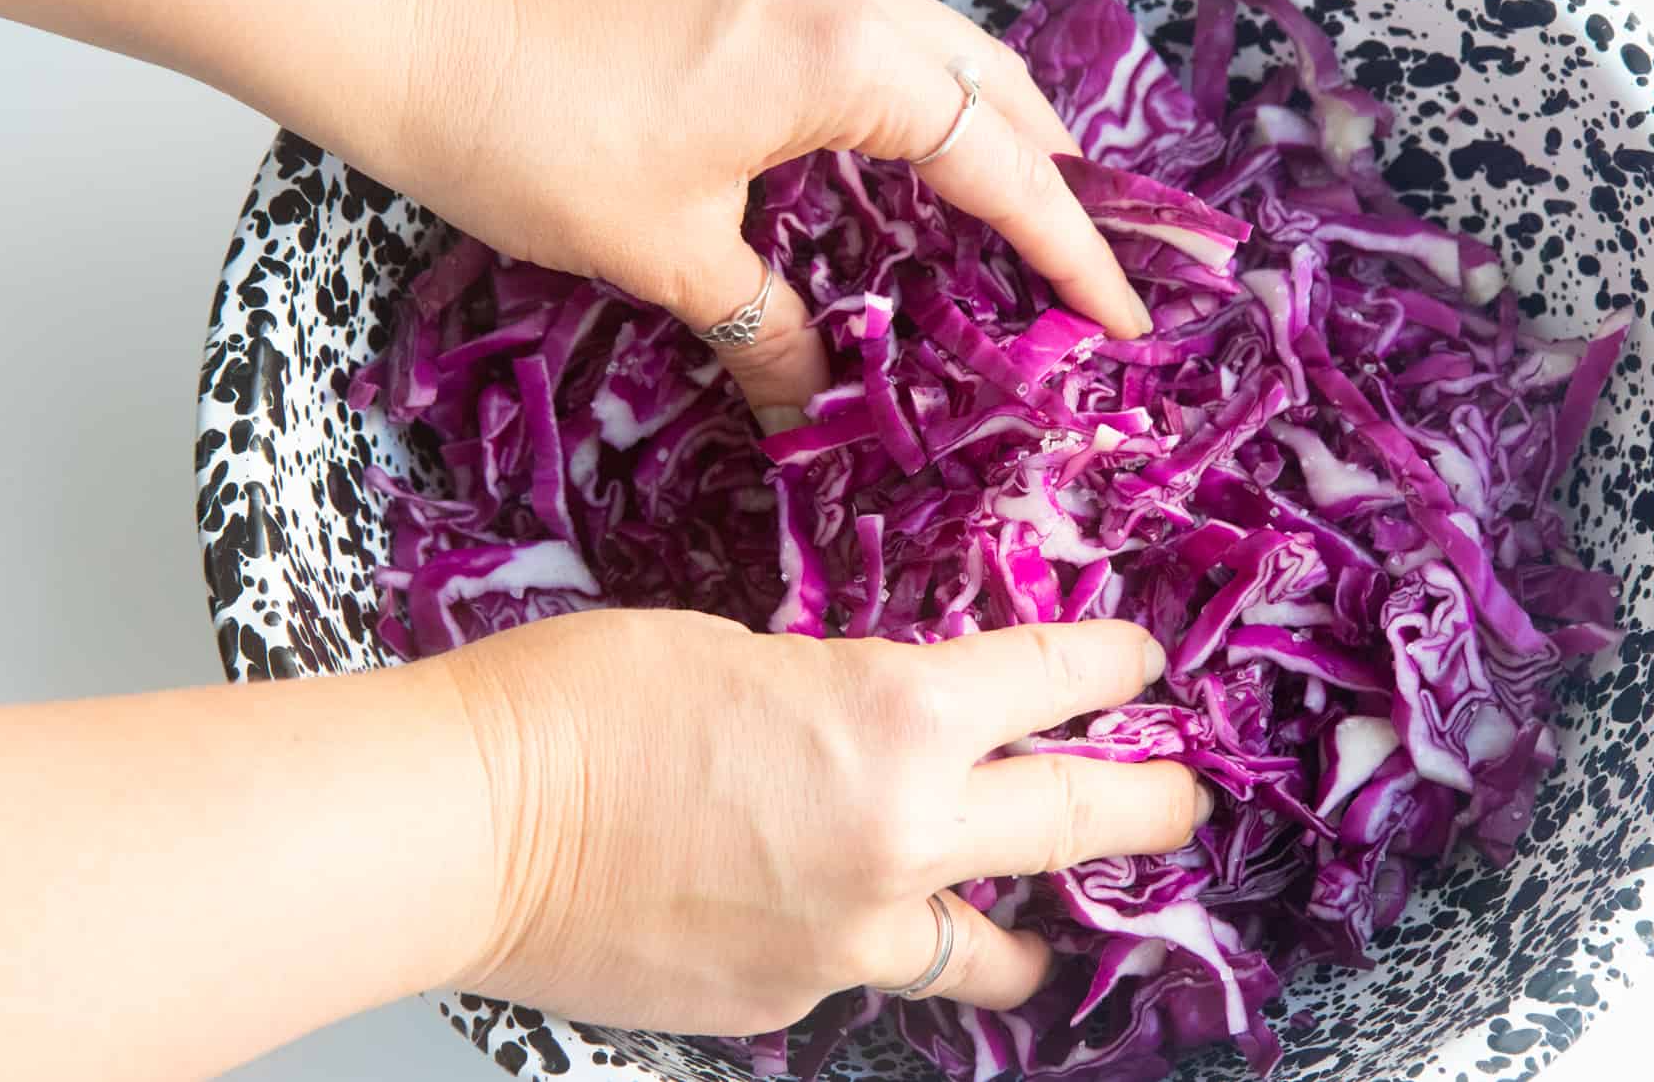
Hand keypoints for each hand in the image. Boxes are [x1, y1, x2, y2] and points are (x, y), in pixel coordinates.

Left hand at [366, 0, 1148, 427]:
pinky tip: (883, 141)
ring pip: (927, 37)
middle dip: (1045, 170)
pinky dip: (900, 83)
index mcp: (837, 53)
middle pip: (987, 81)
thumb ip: (768, 327)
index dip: (1066, 245)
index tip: (1119, 310)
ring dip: (976, 121)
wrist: (401, 34)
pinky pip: (859, 16)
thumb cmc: (528, 139)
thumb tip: (813, 399)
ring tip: (1001, 207)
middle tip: (1073, 259)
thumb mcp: (667, 254)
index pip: (995, 161)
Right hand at [438, 610, 1207, 1032]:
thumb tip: (886, 727)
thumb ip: (847, 695)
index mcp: (899, 713)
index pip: (1057, 680)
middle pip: (1082, 822)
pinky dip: (878, 951)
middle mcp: (906, 834)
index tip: (1138, 663)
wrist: (473, 826)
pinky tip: (846, 927)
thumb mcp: (745, 653)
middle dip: (1150, 803)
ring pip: (997, 950)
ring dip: (1031, 932)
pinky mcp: (792, 1000)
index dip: (1112, 664)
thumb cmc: (584, 704)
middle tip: (1180, 798)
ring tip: (1041, 934)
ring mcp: (854, 936)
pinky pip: (870, 976)